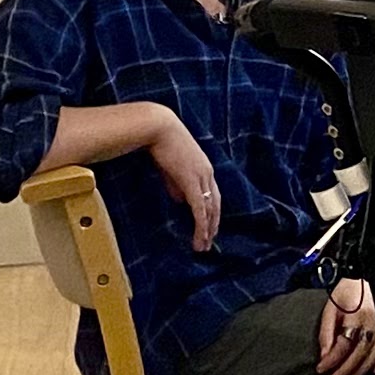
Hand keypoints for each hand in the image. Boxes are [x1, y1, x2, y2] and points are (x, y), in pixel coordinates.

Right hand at [142, 107, 219, 250]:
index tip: (209, 227)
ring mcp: (201, 177)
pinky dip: (201, 224)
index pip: (213, 196)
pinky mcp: (192, 181)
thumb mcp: (172, 168)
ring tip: (202, 246)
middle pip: (215, 205)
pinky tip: (199, 236)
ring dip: (207, 230)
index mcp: (205, 169)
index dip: (212, 213)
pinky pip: (199, 208)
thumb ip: (177, 185)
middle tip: (208, 243)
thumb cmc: (162, 145)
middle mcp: (208, 174)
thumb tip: (181, 202)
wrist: (159, 128)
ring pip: (209, 210)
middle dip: (213, 226)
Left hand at [314, 277, 374, 374]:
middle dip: (345, 371)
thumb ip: (327, 332)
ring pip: (374, 355)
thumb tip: (325, 355)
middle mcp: (372, 323)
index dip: (331, 360)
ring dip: (361, 370)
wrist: (366, 276)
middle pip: (359, 354)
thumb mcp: (331, 308)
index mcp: (356, 316)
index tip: (322, 369)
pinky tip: (372, 371)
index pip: (342, 345)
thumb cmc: (348, 291)